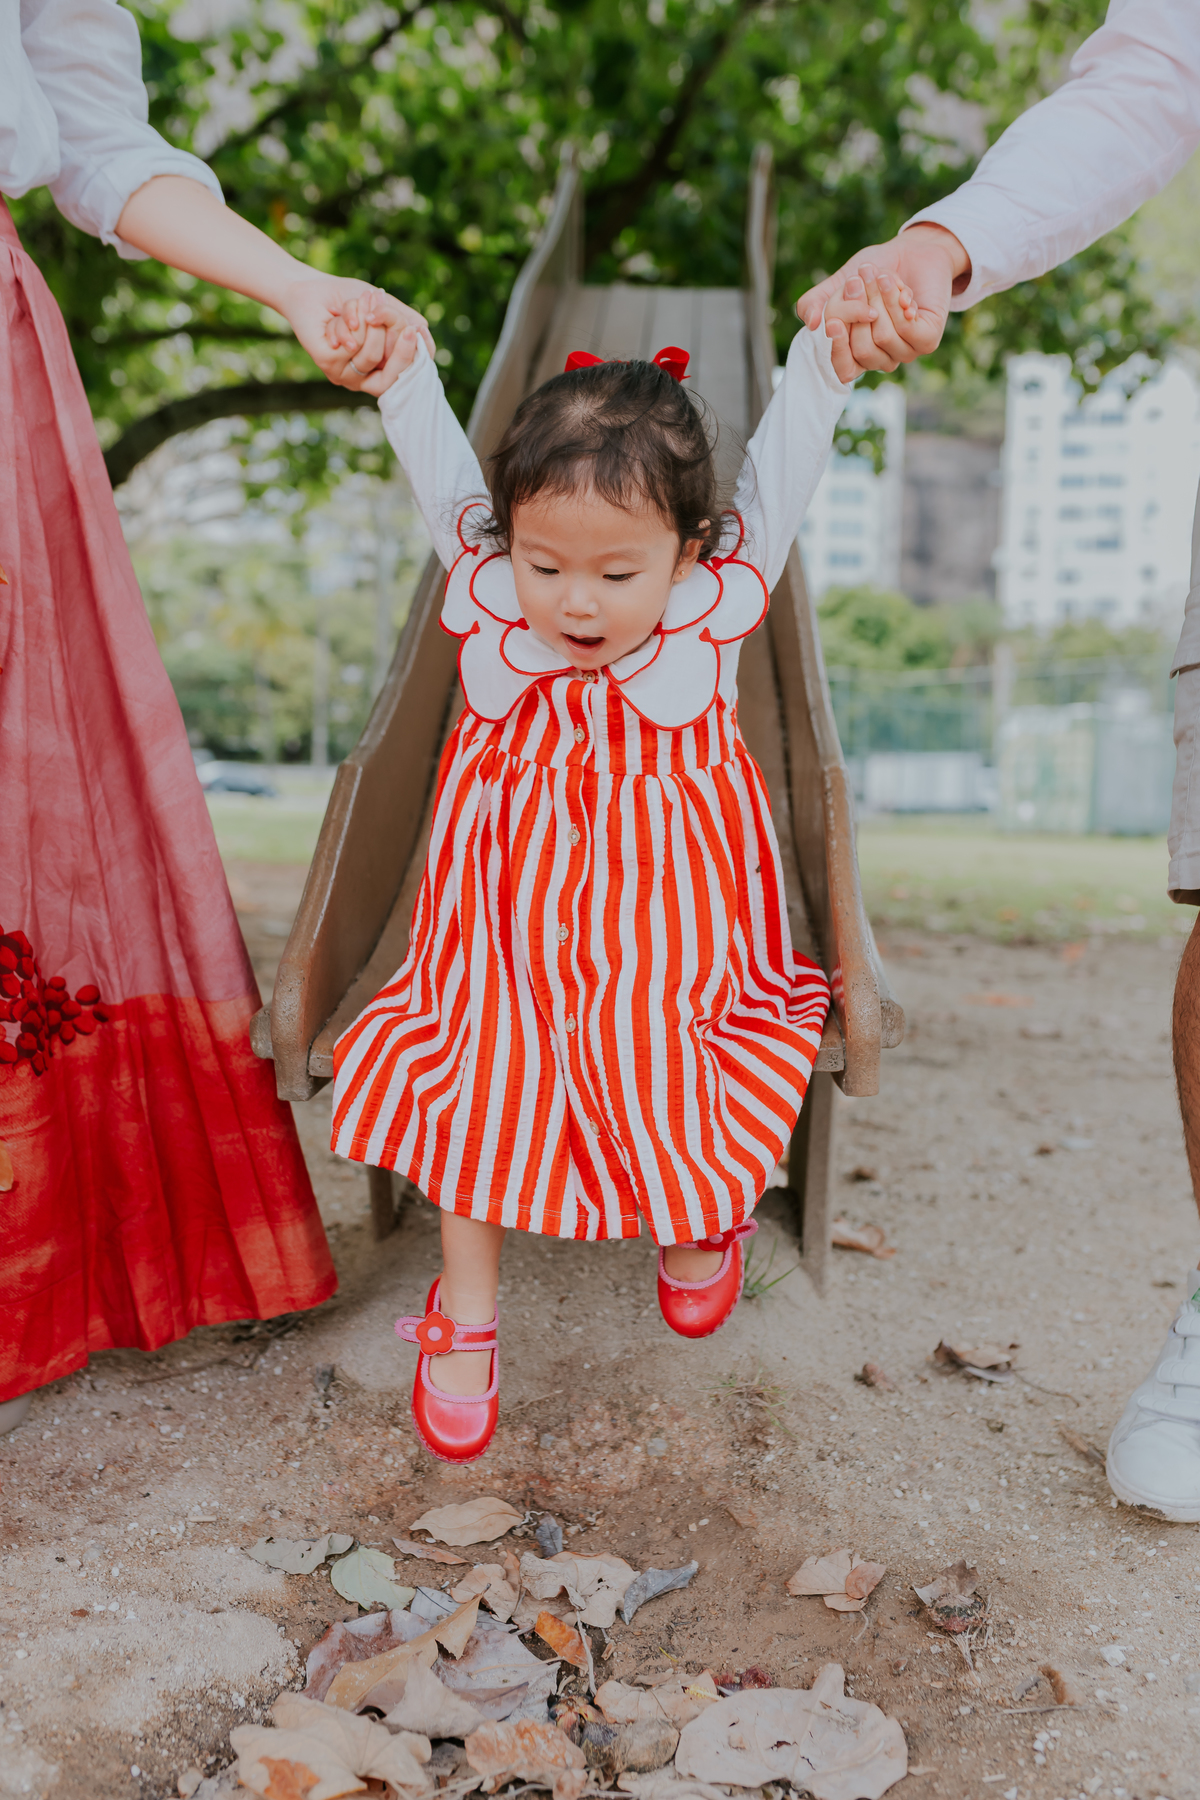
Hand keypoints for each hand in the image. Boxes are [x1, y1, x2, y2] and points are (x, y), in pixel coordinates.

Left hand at [277, 273, 432, 391]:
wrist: (309, 287)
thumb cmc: (345, 297)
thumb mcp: (382, 306)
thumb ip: (405, 319)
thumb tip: (424, 332)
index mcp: (377, 369)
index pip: (405, 375)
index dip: (411, 355)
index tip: (412, 330)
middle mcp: (362, 377)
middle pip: (394, 368)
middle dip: (389, 330)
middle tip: (379, 302)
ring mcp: (344, 374)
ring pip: (372, 356)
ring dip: (366, 320)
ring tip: (356, 303)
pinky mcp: (328, 364)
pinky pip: (352, 346)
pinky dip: (348, 320)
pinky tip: (336, 315)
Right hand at [795, 224, 969, 374]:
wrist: (913, 252)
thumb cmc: (874, 271)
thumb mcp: (839, 283)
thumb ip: (816, 302)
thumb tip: (812, 323)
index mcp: (858, 353)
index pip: (844, 370)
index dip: (838, 350)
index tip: (833, 322)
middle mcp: (882, 358)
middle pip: (862, 349)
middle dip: (857, 309)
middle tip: (858, 279)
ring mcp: (906, 352)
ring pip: (883, 336)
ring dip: (879, 299)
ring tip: (880, 274)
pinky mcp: (928, 340)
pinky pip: (907, 328)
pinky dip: (898, 300)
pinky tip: (900, 286)